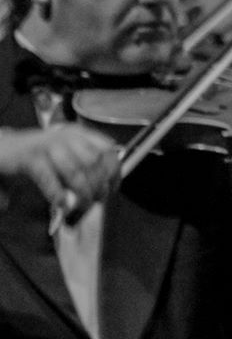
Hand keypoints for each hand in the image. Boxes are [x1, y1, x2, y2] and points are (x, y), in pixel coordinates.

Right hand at [0, 125, 118, 214]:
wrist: (2, 148)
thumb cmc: (39, 156)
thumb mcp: (66, 154)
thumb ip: (85, 167)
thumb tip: (106, 188)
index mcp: (78, 133)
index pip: (106, 149)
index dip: (114, 171)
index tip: (113, 188)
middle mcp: (65, 136)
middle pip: (93, 162)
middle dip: (98, 185)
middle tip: (96, 200)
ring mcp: (47, 145)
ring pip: (75, 172)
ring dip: (82, 192)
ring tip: (82, 204)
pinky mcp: (29, 158)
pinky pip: (50, 178)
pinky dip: (58, 194)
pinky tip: (62, 203)